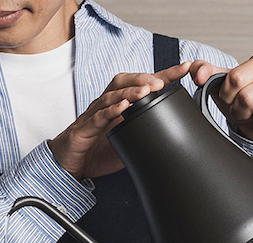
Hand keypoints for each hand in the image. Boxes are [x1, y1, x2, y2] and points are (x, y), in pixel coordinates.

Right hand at [49, 63, 192, 179]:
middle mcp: (105, 105)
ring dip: (130, 92)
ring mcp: (94, 115)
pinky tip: (123, 108)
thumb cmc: (95, 150)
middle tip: (163, 80)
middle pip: (124, 81)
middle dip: (144, 78)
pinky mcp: (84, 129)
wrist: (68, 164)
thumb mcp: (127, 142)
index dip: (163, 75)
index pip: (141, 84)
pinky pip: (98, 117)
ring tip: (146, 90)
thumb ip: (144, 135)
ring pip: (112, 96)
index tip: (184, 69)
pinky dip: (111, 111)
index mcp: (117, 105)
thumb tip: (171, 137)